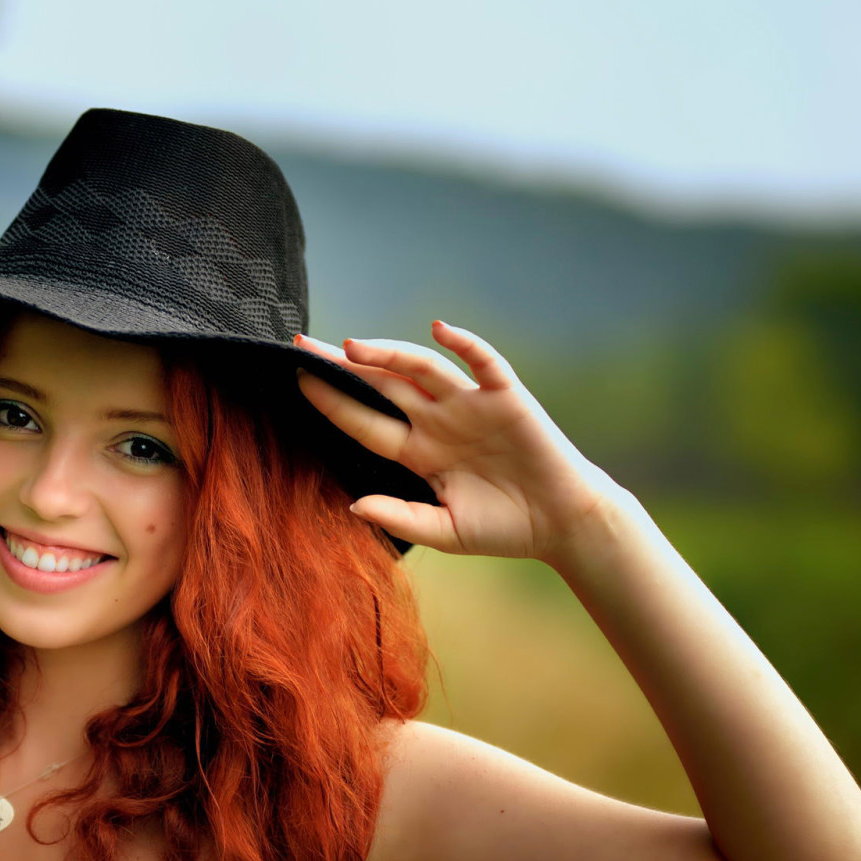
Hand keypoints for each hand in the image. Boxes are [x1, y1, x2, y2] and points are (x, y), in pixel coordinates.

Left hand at [294, 320, 626, 560]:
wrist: (562, 523)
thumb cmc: (504, 528)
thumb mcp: (443, 531)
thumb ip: (400, 516)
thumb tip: (352, 505)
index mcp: (418, 452)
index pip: (365, 423)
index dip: (332, 404)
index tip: (298, 382)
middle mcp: (438, 421)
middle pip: (382, 385)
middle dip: (343, 366)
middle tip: (302, 346)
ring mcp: (470, 405)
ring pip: (422, 369)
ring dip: (388, 354)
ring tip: (350, 346)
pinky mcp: (506, 397)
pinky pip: (483, 362)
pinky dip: (464, 343)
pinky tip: (439, 329)